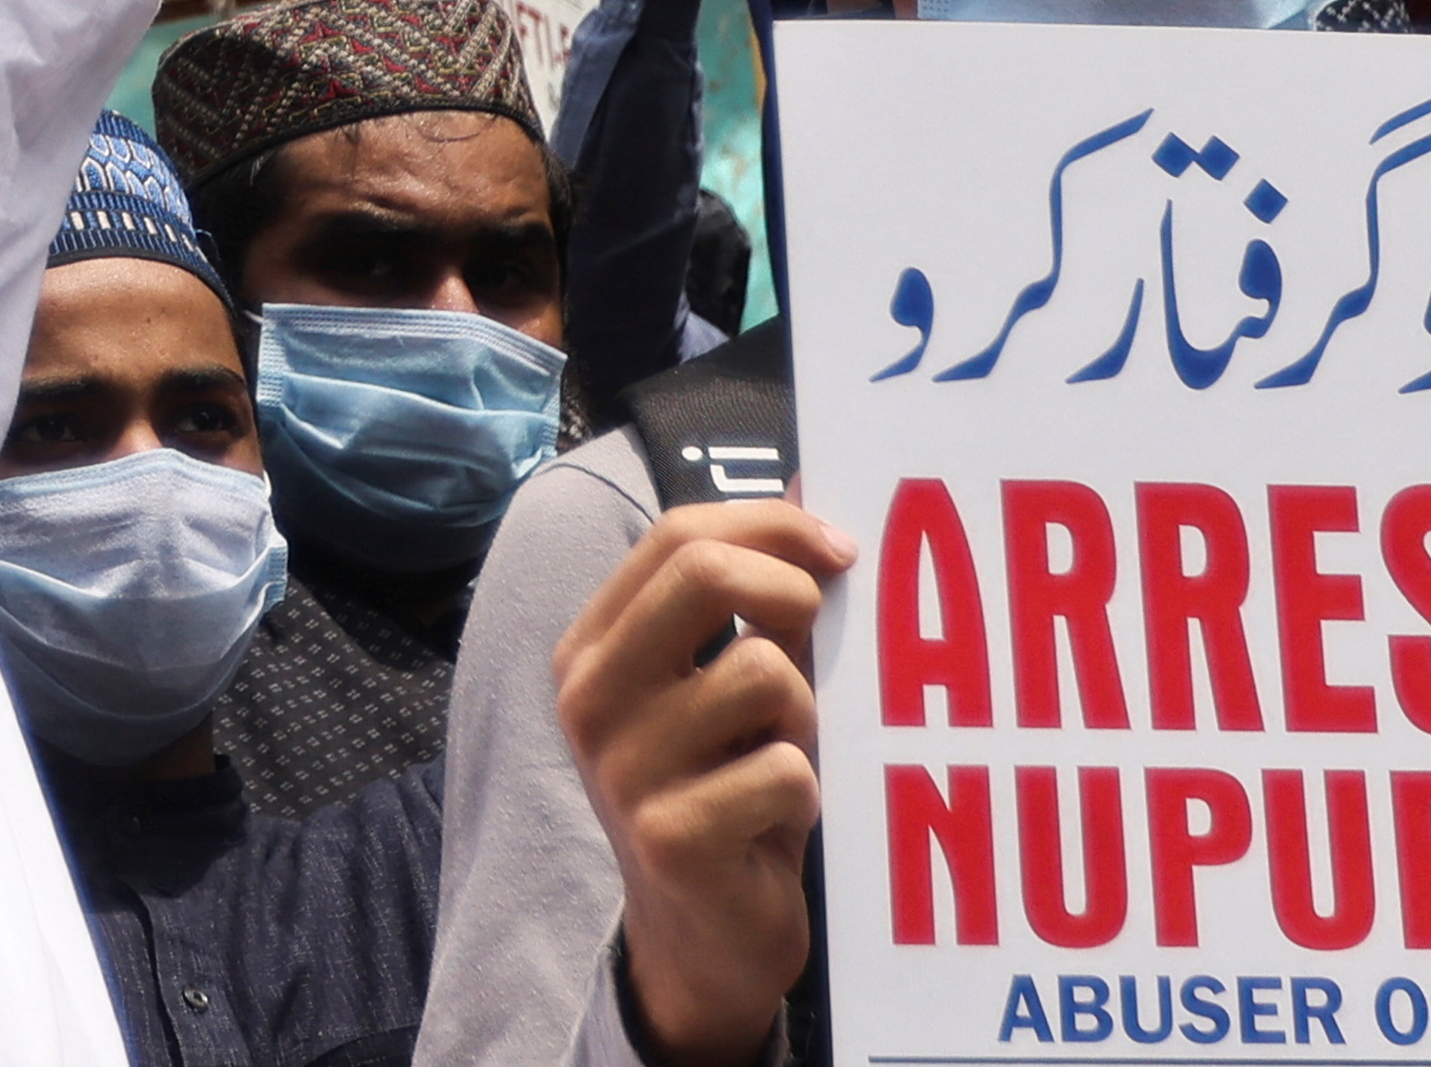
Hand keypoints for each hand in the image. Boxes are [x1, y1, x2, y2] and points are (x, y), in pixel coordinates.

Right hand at [559, 497, 856, 1066]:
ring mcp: (622, 767)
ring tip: (785, 757)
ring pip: (762, 674)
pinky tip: (777, 824)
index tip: (842, 549)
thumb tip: (810, 491)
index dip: (772, 524)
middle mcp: (588, 696)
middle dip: (789, 584)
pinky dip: (805, 792)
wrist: (701, 939)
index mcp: (593, 646)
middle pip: (701, 570)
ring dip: (805, 715)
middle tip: (826, 620)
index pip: (676, 534)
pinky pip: (784, 769)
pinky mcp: (669, 835)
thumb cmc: (726, 790)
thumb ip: (755, 599)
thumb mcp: (729, 685)